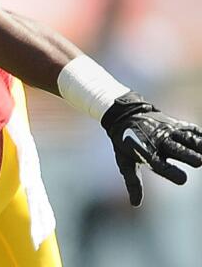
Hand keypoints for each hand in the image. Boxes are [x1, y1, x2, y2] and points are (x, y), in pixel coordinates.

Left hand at [101, 91, 201, 205]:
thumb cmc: (126, 143)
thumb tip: (135, 204)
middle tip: (199, 162)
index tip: (182, 180)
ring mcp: (168, 131)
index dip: (172, 172)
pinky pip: (193, 130)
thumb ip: (133, 182)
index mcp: (146, 152)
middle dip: (190, 156)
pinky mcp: (176, 124)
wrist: (126, 115)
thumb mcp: (125, 162)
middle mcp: (159, 140)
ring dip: (200, 146)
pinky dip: (201, 137)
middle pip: (178, 149)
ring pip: (188, 138)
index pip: (160, 164)